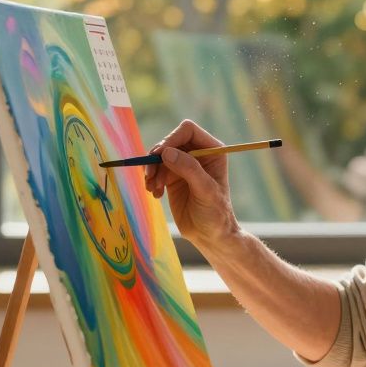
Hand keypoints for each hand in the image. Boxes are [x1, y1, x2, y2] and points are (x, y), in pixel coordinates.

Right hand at [143, 120, 239, 248]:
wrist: (210, 235)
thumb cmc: (215, 214)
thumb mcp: (205, 191)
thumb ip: (189, 170)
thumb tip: (166, 152)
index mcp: (213, 150)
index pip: (188, 130)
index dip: (171, 138)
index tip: (159, 155)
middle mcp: (198, 154)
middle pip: (170, 141)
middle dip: (157, 157)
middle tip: (150, 176)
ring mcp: (184, 165)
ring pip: (160, 156)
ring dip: (152, 170)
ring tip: (153, 189)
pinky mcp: (172, 177)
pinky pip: (155, 170)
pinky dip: (152, 180)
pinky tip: (156, 195)